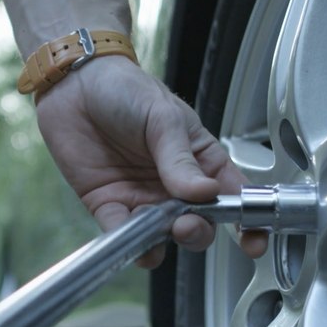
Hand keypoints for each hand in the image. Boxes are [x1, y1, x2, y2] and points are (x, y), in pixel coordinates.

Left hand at [35, 56, 268, 266]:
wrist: (74, 84)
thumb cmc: (125, 90)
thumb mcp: (163, 117)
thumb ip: (181, 159)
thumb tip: (205, 193)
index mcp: (200, 161)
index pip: (232, 196)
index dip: (246, 222)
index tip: (253, 240)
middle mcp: (175, 186)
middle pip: (200, 225)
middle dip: (198, 232)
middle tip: (188, 222)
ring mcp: (143, 198)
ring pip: (163, 237)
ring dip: (164, 241)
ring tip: (160, 227)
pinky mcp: (109, 205)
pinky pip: (121, 233)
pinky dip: (127, 241)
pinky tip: (129, 234)